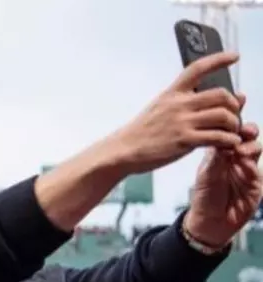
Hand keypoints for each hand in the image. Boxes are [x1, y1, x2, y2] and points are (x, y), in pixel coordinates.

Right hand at [111, 52, 242, 174]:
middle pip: (221, 94)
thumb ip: (187, 102)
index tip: (233, 56)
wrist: (123, 150)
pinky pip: (217, 137)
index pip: (198, 69)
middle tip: (234, 114)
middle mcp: (179, 105)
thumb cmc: (142, 133)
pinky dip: (229, 140)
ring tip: (232, 132)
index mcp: (172, 94)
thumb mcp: (160, 108)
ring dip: (234, 124)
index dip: (218, 59)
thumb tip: (207, 99)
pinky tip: (229, 143)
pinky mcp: (184, 141)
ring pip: (223, 115)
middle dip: (234, 104)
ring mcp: (182, 122)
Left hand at [184, 120, 262, 248]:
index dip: (234, 118)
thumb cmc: (204, 198)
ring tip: (241, 149)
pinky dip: (252, 166)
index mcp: (221, 153)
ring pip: (255, 150)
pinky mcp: (255, 184)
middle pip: (247, 137)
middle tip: (243, 129)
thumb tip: (222, 136)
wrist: (209, 223)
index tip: (236, 105)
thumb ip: (216, 156)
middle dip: (247, 130)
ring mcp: (248, 170)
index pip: (230, 131)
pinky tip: (245, 164)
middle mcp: (236, 158)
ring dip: (250, 146)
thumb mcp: (207, 173)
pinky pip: (258, 171)